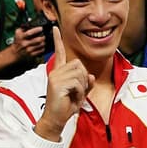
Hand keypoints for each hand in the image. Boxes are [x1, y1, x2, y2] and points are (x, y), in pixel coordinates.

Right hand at [13, 24, 46, 58]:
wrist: (15, 53)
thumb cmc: (18, 41)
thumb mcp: (18, 33)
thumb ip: (24, 27)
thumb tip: (31, 21)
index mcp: (21, 37)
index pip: (29, 33)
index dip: (37, 30)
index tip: (41, 28)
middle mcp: (24, 44)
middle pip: (38, 40)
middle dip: (43, 37)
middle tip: (45, 35)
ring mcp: (28, 50)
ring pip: (41, 45)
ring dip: (44, 42)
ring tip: (45, 40)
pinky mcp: (32, 55)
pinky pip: (41, 50)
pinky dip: (43, 47)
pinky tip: (43, 45)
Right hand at [35, 25, 92, 140]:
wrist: (55, 119)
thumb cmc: (65, 107)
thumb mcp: (80, 94)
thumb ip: (86, 84)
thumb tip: (90, 76)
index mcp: (59, 72)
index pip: (60, 53)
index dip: (58, 40)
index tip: (55, 28)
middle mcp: (56, 72)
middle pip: (78, 64)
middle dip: (84, 78)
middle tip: (77, 92)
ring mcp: (55, 77)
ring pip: (80, 73)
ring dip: (82, 87)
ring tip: (74, 95)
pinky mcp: (57, 83)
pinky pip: (78, 83)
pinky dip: (80, 92)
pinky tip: (72, 98)